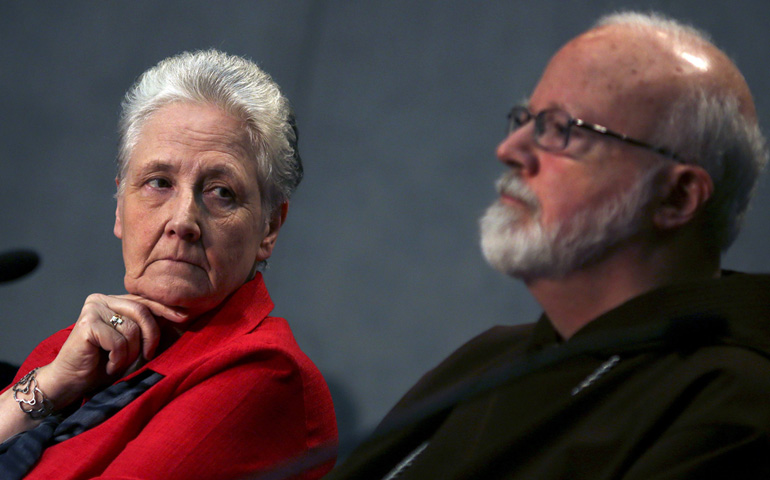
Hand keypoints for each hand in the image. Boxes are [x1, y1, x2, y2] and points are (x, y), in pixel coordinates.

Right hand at [42, 294, 186, 409]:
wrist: (71, 382)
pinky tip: (107, 365)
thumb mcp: (131, 342)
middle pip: (142, 312)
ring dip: (131, 354)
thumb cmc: (104, 363)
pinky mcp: (86, 324)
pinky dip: (118, 359)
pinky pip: (118, 342)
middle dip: (150, 337)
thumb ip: (146, 327)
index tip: (184, 317)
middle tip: (147, 356)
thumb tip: (181, 314)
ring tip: (118, 363)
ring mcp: (92, 309)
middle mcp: (101, 299)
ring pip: (132, 330)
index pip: (144, 300)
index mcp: (112, 300)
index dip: (165, 309)